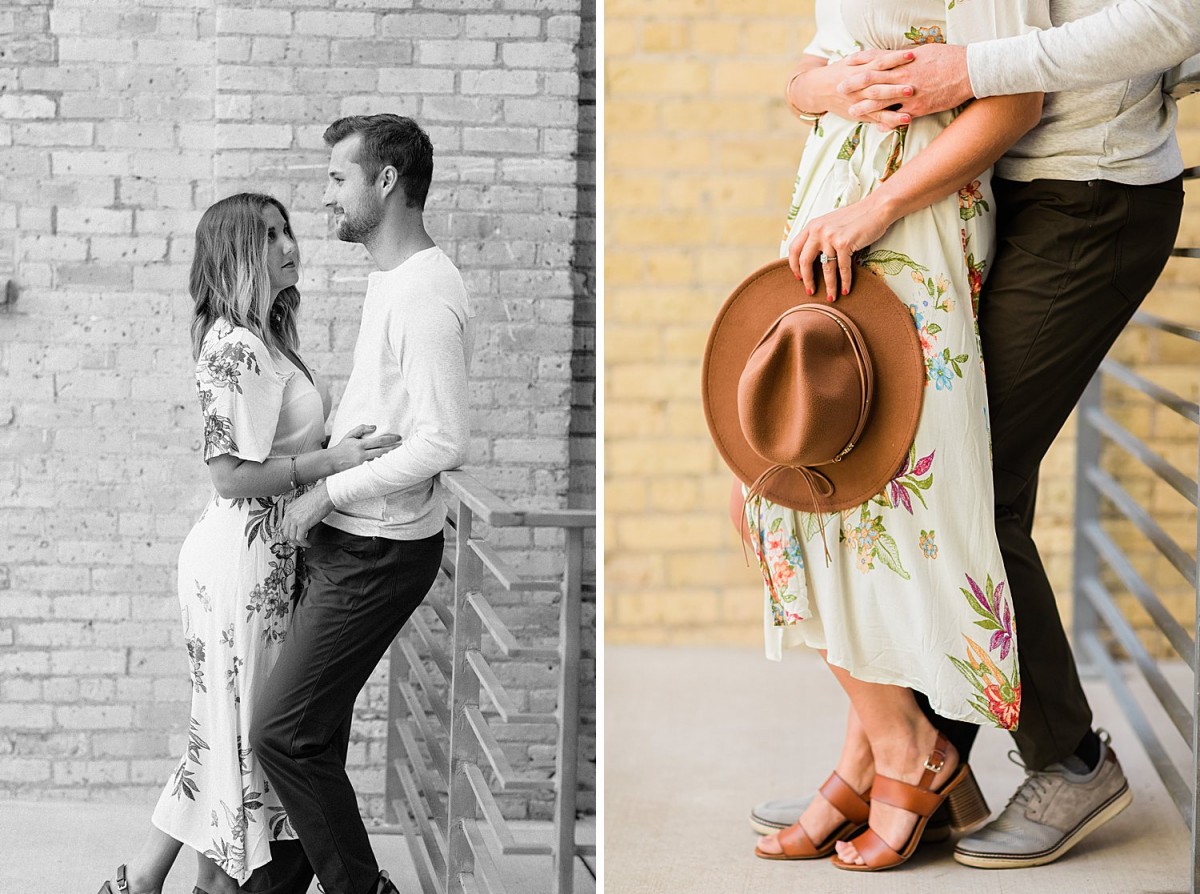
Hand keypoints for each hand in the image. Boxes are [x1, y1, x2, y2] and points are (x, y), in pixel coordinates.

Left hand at [281, 481, 334, 546]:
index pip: (284, 525)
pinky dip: (304, 543)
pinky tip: (308, 543)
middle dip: (292, 540)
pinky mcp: (303, 525)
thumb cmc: (319, 496)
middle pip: (286, 533)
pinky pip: (300, 538)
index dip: (289, 532)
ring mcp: (295, 520)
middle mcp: (290, 514)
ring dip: (298, 543)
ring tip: (304, 544)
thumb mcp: (304, 503)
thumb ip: (301, 511)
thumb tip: (304, 517)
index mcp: (290, 508)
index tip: (294, 536)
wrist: (325, 494)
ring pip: (292, 537)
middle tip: (298, 542)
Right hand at [327, 423, 401, 472]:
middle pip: (382, 452)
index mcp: (360, 445)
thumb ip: (361, 429)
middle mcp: (362, 455)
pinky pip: (375, 467)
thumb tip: (375, 426)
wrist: (332, 462)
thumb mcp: (350, 435)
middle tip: (404, 446)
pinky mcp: (362, 471)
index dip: (390, 439)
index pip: (379, 441)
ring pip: (380, 461)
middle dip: (394, 449)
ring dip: (390, 458)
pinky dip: (383, 465)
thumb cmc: (343, 447)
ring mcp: (362, 464)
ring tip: (401, 455)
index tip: (399, 437)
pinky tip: (391, 464)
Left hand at [787, 194, 893, 299]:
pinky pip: (842, 268)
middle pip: (804, 261)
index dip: (793, 265)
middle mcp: (818, 230)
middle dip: (807, 279)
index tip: (798, 277)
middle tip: (810, 291)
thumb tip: (813, 257)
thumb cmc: (856, 217)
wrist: (877, 208)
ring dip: (829, 286)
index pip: (794, 248)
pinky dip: (845, 282)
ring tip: (831, 297)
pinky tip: (845, 290)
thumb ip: (820, 236)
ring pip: (826, 268)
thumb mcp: (831, 223)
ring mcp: (830, 237)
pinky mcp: (844, 243)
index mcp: (812, 225)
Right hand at [788, 55, 904, 130]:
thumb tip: (894, 51)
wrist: (818, 90)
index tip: (911, 55)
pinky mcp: (861, 114)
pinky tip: (904, 121)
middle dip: (895, 87)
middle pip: (879, 85)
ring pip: (878, 104)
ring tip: (910, 110)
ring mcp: (860, 102)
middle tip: (912, 87)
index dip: (895, 58)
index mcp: (859, 70)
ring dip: (894, 106)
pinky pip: (876, 118)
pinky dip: (890, 120)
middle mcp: (860, 87)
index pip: (880, 62)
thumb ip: (871, 58)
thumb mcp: (852, 61)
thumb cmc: (840, 72)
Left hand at [839, 44, 971, 122]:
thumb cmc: (949, 58)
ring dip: (865, 107)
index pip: (876, 60)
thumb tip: (895, 57)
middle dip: (854, 85)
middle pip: (872, 80)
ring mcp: (910, 94)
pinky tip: (877, 128)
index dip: (860, 62)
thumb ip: (906, 57)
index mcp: (904, 61)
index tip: (846, 64)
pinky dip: (887, 123)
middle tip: (839, 88)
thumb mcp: (924, 52)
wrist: (970, 70)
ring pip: (881, 101)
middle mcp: (903, 77)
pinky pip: (899, 117)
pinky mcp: (919, 108)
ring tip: (852, 112)